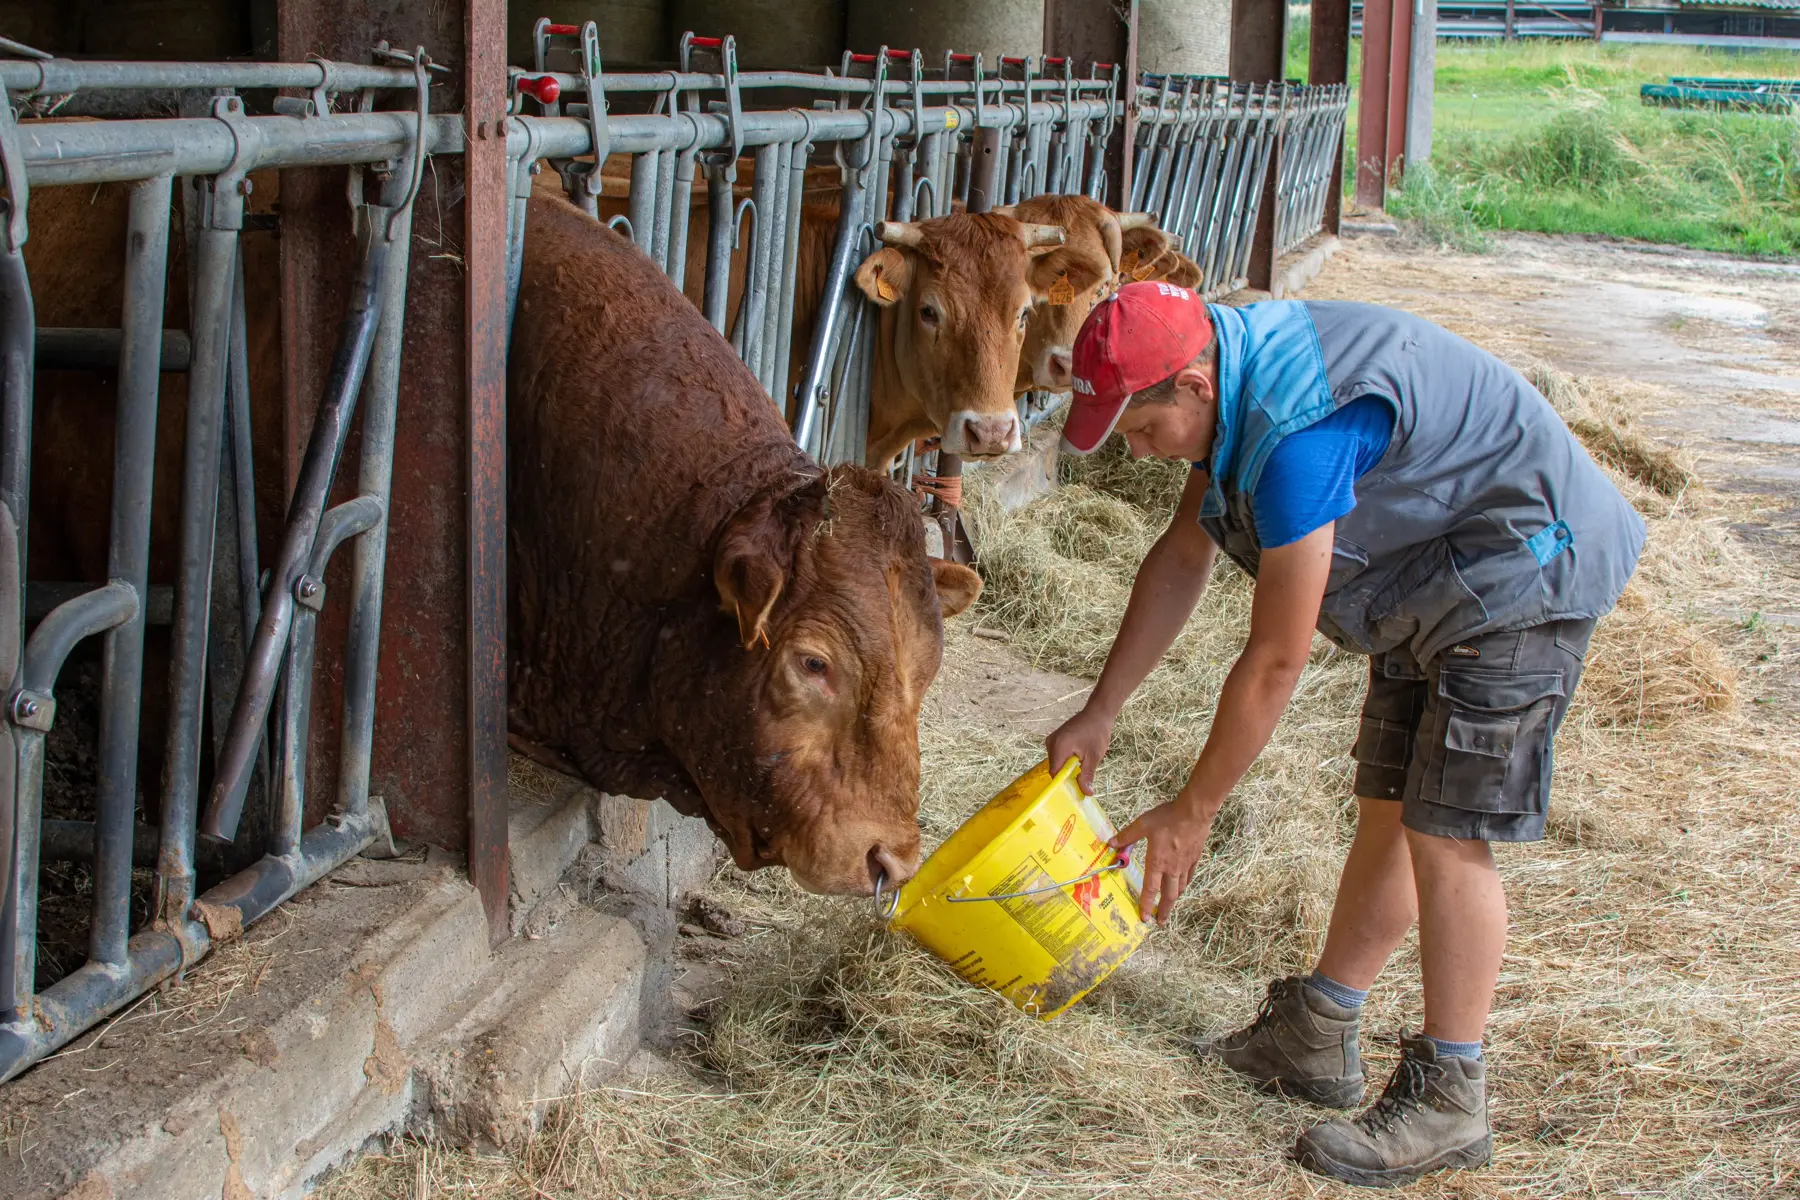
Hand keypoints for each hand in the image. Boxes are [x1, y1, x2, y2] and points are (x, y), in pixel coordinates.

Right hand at [1046, 705, 1114, 794]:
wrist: (1097, 713)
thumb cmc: (1097, 733)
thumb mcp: (1094, 757)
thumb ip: (1087, 775)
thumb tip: (1086, 793)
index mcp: (1059, 747)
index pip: (1054, 772)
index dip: (1063, 783)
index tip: (1073, 790)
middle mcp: (1051, 743)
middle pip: (1054, 768)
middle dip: (1066, 776)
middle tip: (1081, 779)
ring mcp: (1052, 740)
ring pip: (1056, 762)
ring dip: (1067, 768)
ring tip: (1081, 766)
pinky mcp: (1056, 739)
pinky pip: (1057, 755)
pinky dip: (1066, 760)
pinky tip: (1078, 759)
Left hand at [1109, 799, 1213, 925]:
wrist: (1194, 812)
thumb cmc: (1167, 818)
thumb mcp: (1143, 824)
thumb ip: (1127, 836)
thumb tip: (1111, 843)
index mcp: (1157, 862)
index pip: (1150, 889)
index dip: (1146, 905)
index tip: (1144, 917)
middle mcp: (1172, 868)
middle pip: (1169, 895)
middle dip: (1164, 910)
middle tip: (1160, 921)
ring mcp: (1185, 865)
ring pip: (1180, 888)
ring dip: (1174, 899)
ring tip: (1170, 905)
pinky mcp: (1195, 858)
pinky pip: (1190, 876)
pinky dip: (1185, 884)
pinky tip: (1184, 884)